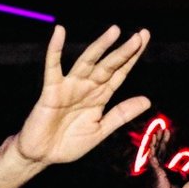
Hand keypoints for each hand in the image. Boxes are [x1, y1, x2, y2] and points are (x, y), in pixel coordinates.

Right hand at [13, 26, 152, 166]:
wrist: (42, 156)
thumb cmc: (68, 144)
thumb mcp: (100, 131)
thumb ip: (121, 114)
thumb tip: (147, 101)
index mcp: (100, 97)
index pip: (119, 73)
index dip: (132, 57)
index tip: (143, 38)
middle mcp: (87, 87)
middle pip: (108, 65)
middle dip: (124, 51)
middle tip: (139, 36)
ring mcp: (69, 87)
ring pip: (87, 62)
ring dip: (100, 46)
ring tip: (115, 31)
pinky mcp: (51, 90)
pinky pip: (53, 67)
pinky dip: (55, 49)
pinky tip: (59, 32)